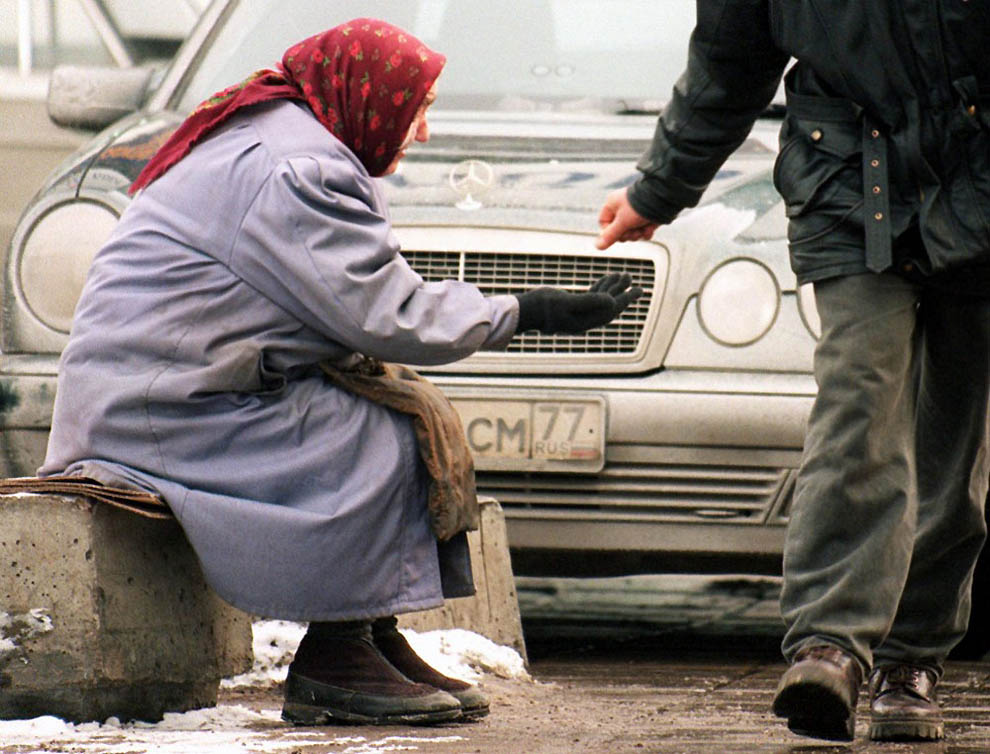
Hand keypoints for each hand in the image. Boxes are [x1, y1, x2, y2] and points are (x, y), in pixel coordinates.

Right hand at [514, 273, 643, 334]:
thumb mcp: (566, 302)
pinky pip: (590, 298)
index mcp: (585, 321)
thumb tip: (612, 302)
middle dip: (622, 292)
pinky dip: (599, 288)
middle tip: (634, 279)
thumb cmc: (542, 307)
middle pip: (609, 305)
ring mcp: (577, 314)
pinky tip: (605, 280)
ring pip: (600, 300)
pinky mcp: (570, 307)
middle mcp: (584, 320)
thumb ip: (590, 302)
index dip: (626, 299)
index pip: (611, 309)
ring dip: (612, 288)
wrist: (522, 312)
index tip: (640, 289)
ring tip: (622, 275)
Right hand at [596, 188, 658, 249]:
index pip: (604, 223)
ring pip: (631, 232)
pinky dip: (646, 231)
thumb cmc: (640, 205)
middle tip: (633, 230)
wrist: (664, 198)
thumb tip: (597, 246)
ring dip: (638, 233)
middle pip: (618, 230)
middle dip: (627, 234)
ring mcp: (634, 213)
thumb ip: (610, 236)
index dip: (609, 232)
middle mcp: (622, 208)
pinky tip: (650, 227)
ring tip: (643, 227)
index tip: (617, 234)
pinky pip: (642, 230)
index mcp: (612, 204)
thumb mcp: (622, 222)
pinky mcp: (645, 217)